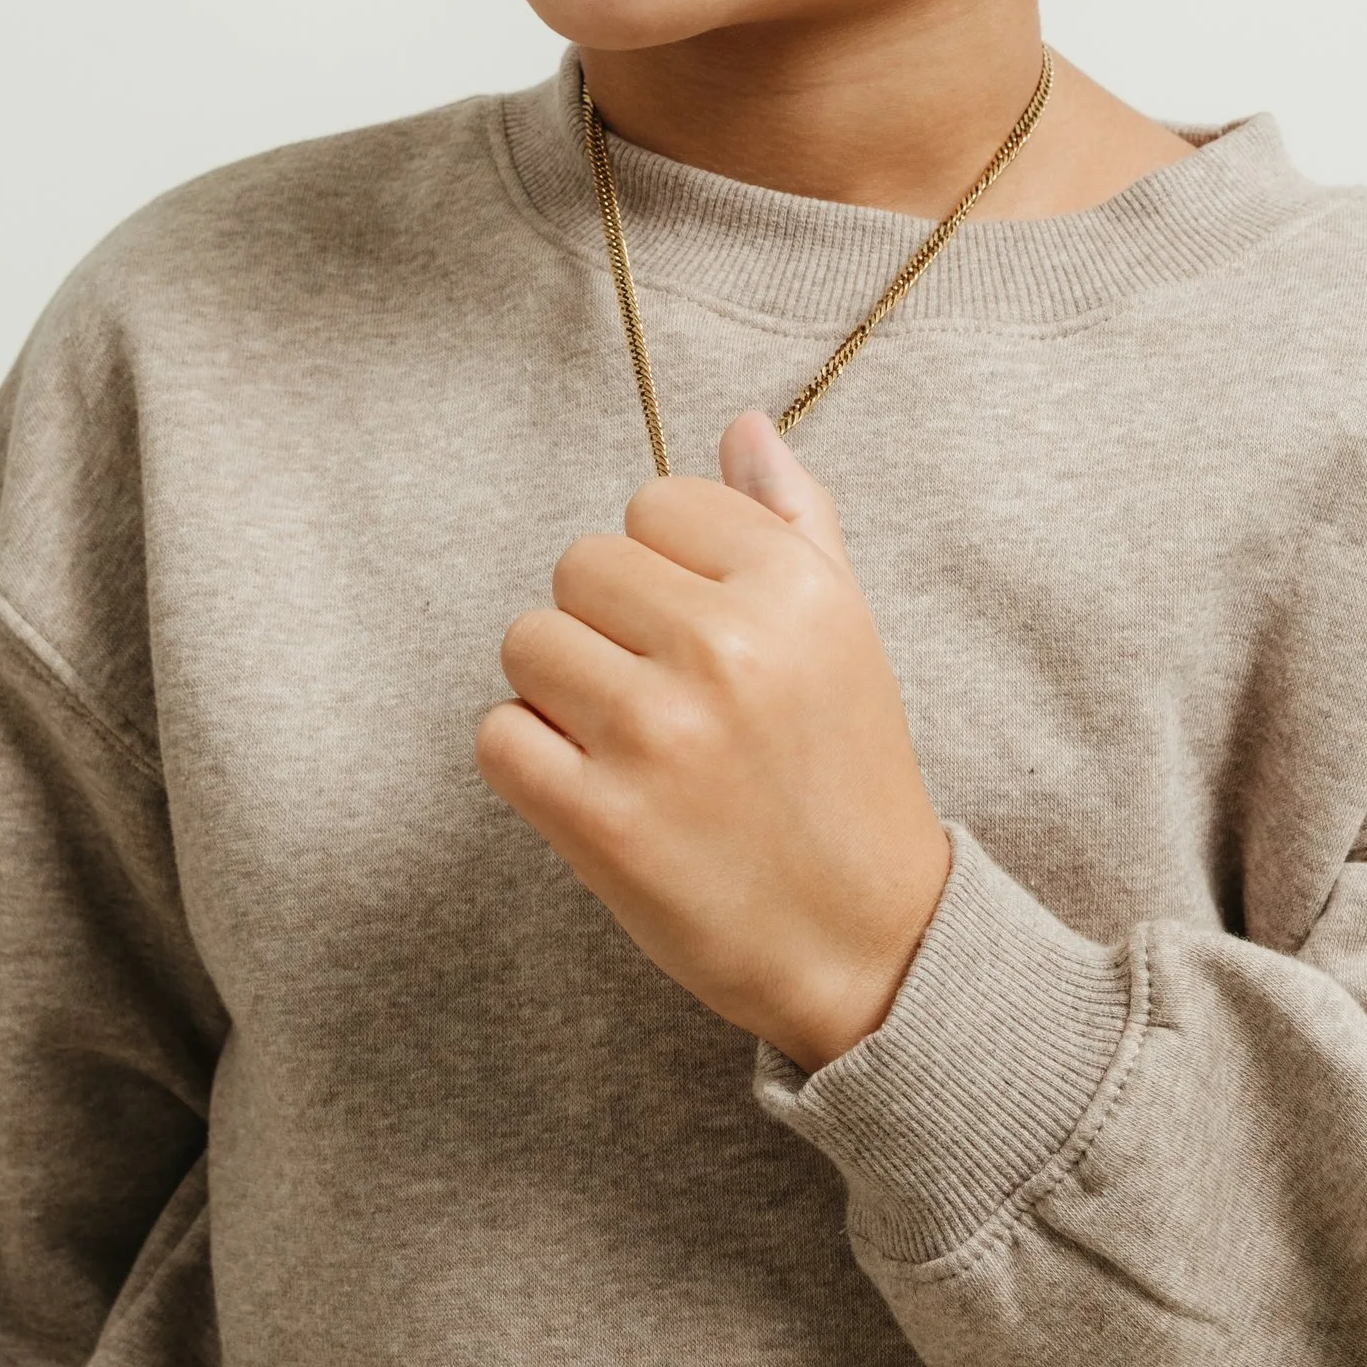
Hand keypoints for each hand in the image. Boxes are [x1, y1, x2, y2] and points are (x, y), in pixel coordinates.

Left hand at [477, 413, 952, 1069]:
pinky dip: (528, 760)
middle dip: (605, 623)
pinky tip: (590, 789)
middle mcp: (728, 648)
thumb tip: (743, 424)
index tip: (700, 630)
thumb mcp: (847, 632)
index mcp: (794, 589)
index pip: (655, 502)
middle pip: (579, 563)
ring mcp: (659, 736)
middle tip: (662, 693)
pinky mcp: (602, 822)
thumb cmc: (846, 775)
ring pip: (527, 641)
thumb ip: (794, 519)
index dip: (664, 567)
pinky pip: (498, 736)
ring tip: (626, 741)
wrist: (869, 943)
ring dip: (558, 689)